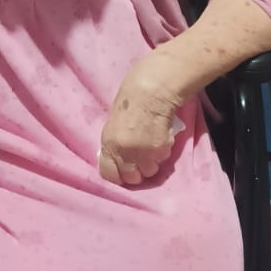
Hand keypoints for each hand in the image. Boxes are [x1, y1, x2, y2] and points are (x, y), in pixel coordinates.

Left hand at [98, 51, 185, 186]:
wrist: (151, 92)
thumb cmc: (130, 101)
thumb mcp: (113, 125)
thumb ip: (115, 144)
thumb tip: (118, 158)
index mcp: (109, 144)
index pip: (108, 174)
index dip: (117, 175)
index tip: (122, 172)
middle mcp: (125, 153)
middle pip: (131, 178)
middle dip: (137, 172)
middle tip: (141, 160)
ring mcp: (144, 153)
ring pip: (149, 171)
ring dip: (151, 162)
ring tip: (152, 146)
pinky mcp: (161, 150)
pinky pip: (162, 159)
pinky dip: (162, 152)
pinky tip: (160, 137)